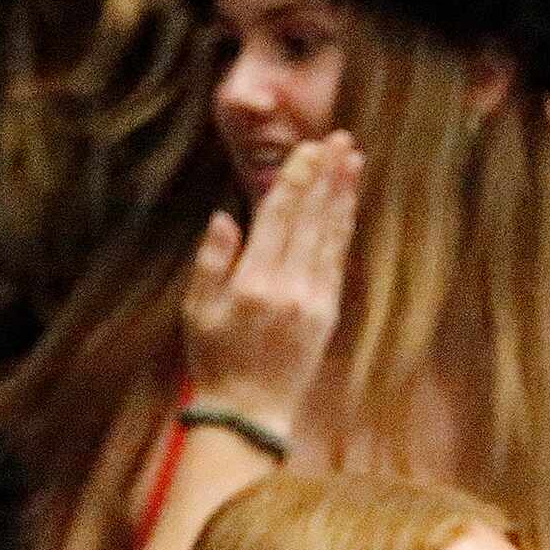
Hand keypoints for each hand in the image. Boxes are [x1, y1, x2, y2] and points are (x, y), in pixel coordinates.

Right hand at [182, 131, 360, 431]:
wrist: (251, 411)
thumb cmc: (214, 358)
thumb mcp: (196, 311)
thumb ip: (210, 262)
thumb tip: (224, 218)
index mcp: (252, 284)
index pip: (278, 219)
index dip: (296, 180)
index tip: (309, 149)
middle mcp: (288, 289)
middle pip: (311, 220)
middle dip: (326, 176)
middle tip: (341, 139)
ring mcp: (313, 302)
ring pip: (330, 236)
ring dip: (342, 194)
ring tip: (353, 159)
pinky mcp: (327, 313)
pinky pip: (337, 260)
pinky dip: (344, 228)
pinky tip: (348, 203)